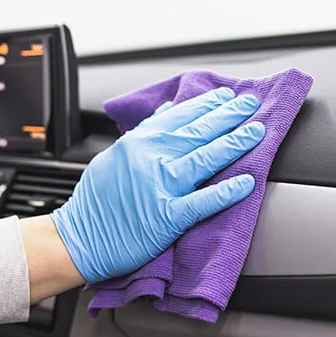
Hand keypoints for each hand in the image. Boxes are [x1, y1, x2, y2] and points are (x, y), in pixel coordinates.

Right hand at [51, 87, 264, 282]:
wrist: (78, 239)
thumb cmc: (95, 202)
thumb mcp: (114, 156)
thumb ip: (142, 134)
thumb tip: (166, 113)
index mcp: (138, 142)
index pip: (180, 115)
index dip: (207, 104)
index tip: (226, 97)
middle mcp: (150, 158)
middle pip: (198, 131)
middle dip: (229, 115)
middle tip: (249, 105)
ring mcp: (160, 187)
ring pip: (206, 158)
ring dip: (235, 143)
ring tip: (257, 133)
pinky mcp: (167, 217)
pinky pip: (203, 201)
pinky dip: (227, 191)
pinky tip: (246, 183)